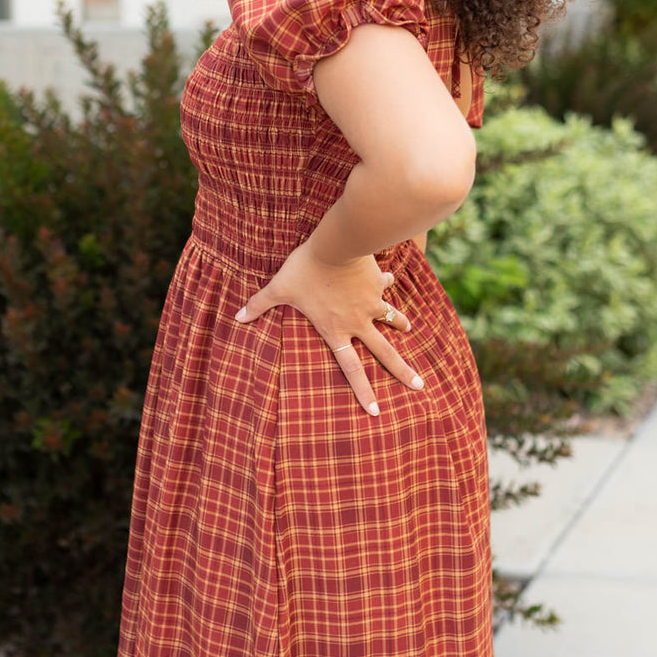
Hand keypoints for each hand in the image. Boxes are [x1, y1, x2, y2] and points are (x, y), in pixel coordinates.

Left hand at [233, 239, 424, 416]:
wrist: (336, 245)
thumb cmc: (305, 269)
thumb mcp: (279, 288)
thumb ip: (259, 304)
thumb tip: (237, 317)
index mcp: (335, 331)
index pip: (351, 370)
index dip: (363, 392)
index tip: (374, 411)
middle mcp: (358, 323)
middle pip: (385, 354)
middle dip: (403, 372)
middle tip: (420, 386)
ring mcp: (371, 304)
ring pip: (392, 320)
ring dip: (401, 326)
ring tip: (409, 330)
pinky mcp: (377, 285)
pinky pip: (384, 286)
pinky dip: (385, 283)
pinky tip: (388, 277)